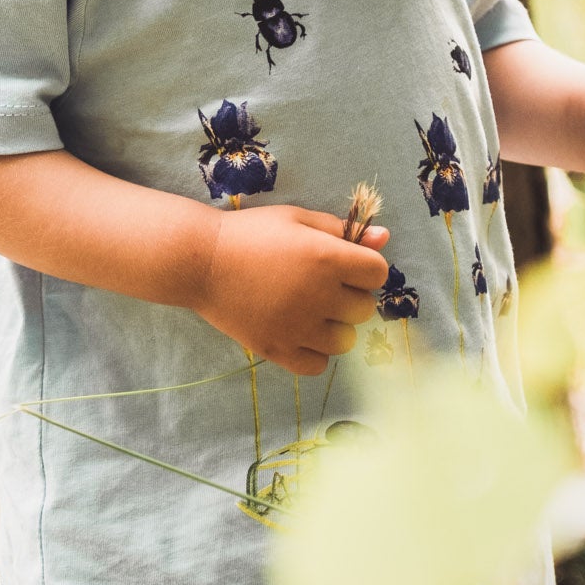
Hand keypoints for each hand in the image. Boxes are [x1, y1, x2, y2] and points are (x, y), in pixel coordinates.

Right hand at [191, 205, 390, 375]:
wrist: (200, 262)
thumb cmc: (251, 233)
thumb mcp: (297, 219)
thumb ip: (342, 229)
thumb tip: (384, 237)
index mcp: (327, 257)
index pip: (378, 273)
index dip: (365, 268)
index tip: (346, 265)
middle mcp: (318, 295)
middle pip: (365, 309)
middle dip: (350, 296)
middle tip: (321, 286)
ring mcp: (297, 327)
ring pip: (345, 341)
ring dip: (335, 326)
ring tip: (311, 311)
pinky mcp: (276, 349)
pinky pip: (318, 365)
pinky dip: (314, 352)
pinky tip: (299, 333)